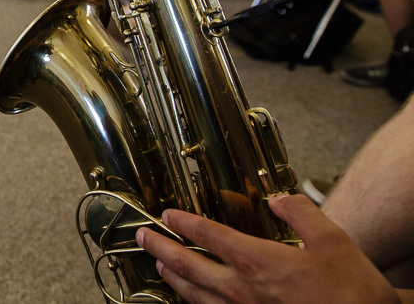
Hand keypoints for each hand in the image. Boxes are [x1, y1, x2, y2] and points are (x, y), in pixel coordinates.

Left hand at [135, 194, 398, 303]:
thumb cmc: (350, 292)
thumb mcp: (331, 239)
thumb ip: (299, 212)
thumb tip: (278, 199)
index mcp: (257, 261)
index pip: (207, 234)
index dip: (182, 222)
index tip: (166, 214)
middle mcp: (241, 289)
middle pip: (186, 265)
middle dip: (159, 247)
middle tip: (142, 236)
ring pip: (193, 294)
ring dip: (170, 275)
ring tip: (157, 263)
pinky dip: (192, 300)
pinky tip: (189, 295)